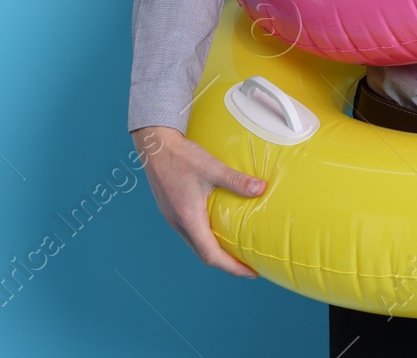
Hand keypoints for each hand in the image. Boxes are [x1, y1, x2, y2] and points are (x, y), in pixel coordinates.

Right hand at [132, 125, 265, 277]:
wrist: (155, 145)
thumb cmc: (182, 156)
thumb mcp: (212, 167)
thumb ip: (236, 180)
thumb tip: (261, 188)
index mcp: (188, 218)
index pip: (211, 255)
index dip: (232, 268)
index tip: (251, 273)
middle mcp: (179, 223)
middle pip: (203, 254)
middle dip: (226, 264)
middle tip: (247, 265)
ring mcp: (173, 217)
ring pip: (195, 244)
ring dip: (215, 251)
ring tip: (235, 250)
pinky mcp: (171, 209)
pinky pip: (190, 232)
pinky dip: (206, 238)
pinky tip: (218, 228)